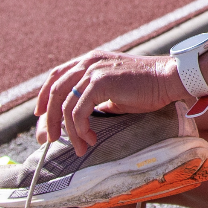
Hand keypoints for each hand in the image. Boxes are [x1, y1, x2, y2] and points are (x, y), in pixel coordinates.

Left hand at [35, 50, 185, 148]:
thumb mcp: (115, 92)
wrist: (168, 79)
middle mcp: (88, 62)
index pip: (56, 76)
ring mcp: (93, 71)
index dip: (44, 96)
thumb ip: (96, 100)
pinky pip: (78, 111)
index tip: (40, 116)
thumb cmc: (147, 88)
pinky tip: (90, 139)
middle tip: (49, 139)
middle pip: (54, 91)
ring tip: (79, 147)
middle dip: (48, 119)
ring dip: (68, 130)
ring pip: (64, 105)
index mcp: (90, 61)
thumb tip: (81, 119)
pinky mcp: (100, 83)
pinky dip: (80, 129)